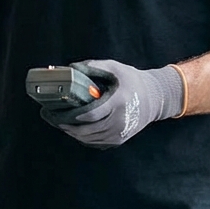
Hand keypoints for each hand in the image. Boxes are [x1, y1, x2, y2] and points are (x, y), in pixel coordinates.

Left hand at [40, 59, 184, 147]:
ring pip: (90, 139)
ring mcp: (120, 132)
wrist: (156, 98)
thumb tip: (70, 67)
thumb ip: (93, 67)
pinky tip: (75, 130)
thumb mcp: (115, 68)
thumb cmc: (133, 81)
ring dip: (73, 133)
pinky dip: (84, 138)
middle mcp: (120, 120)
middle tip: (53, 119)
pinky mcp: (120, 139)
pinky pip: (97, 142)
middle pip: (87, 130)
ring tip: (60, 124)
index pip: (91, 114)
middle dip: (67, 126)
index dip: (72, 116)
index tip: (57, 112)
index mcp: (118, 102)